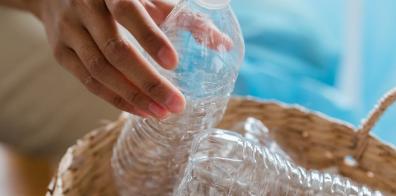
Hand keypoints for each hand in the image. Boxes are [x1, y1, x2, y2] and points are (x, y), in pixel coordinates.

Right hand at [32, 0, 184, 118]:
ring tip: (161, 113)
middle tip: (176, 105)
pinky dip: (115, 99)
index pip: (127, 11)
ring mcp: (69, 32)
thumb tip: (224, 44)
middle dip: (148, 82)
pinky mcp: (60, 53)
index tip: (174, 64)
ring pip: (100, 71)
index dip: (149, 38)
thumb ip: (183, 17)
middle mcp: (85, 9)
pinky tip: (139, 110)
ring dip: (132, 97)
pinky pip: (88, 82)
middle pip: (115, 51)